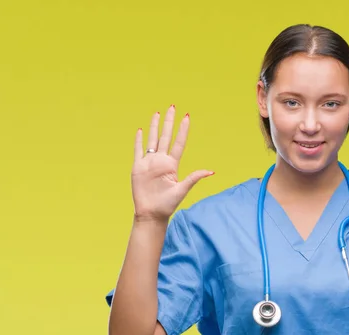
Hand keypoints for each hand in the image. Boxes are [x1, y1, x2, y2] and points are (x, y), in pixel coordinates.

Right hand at [131, 105, 213, 221]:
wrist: (151, 213)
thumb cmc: (167, 204)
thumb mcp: (182, 190)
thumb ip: (194, 178)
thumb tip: (211, 171)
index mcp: (172, 164)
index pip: (179, 143)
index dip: (182, 130)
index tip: (186, 117)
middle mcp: (161, 161)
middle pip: (166, 136)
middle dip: (169, 122)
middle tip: (173, 107)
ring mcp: (149, 163)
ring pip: (152, 139)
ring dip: (154, 126)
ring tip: (157, 113)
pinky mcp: (138, 167)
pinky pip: (138, 150)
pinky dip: (138, 140)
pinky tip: (140, 130)